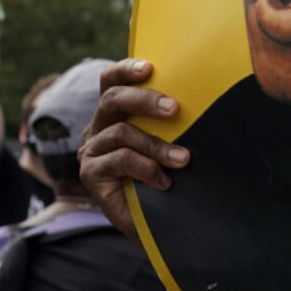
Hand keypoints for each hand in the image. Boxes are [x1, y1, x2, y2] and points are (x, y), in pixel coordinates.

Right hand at [78, 59, 188, 242]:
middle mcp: (98, 128)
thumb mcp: (170, 140)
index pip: (111, 81)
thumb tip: (200, 92)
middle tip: (174, 109)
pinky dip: (146, 167)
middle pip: (112, 99)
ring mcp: (91, 151)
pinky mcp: (90, 174)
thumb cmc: (170, 174)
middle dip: (145, 100)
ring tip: (183, 159)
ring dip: (157, 145)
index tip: (150, 67)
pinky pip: (119, 160)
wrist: (158, 222)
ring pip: (121, 132)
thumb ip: (170, 119)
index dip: (125, 69)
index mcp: (115, 114)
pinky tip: (164, 182)